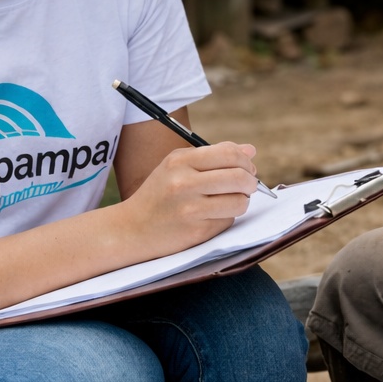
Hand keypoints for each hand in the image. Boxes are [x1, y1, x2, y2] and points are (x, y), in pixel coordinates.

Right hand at [119, 142, 257, 255]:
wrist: (132, 229)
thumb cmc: (159, 194)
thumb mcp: (177, 166)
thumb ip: (214, 156)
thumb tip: (250, 150)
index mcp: (180, 161)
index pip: (229, 153)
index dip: (245, 161)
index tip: (247, 168)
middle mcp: (184, 183)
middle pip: (239, 177)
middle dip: (251, 182)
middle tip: (248, 186)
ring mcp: (190, 209)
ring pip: (239, 202)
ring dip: (242, 201)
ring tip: (232, 201)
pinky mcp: (196, 231)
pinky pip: (228, 220)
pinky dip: (227, 217)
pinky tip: (213, 216)